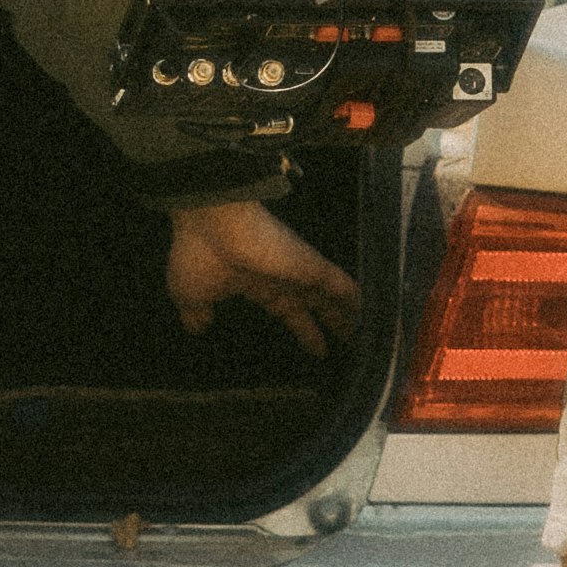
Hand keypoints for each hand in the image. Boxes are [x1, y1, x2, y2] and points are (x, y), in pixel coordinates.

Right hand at [166, 199, 359, 357]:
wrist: (209, 219)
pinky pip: (340, 284)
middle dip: (334, 321)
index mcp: (257, 285)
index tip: (319, 348)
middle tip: (353, 339)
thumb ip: (197, 312)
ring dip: (351, 313)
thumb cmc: (199, 253)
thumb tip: (197, 327)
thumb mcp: (190, 293)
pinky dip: (356, 298)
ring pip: (333, 295)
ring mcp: (299, 269)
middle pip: (316, 304)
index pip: (289, 311)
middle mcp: (282, 277)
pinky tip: (376, 312)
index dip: (304, 329)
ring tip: (374, 333)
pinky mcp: (310, 264)